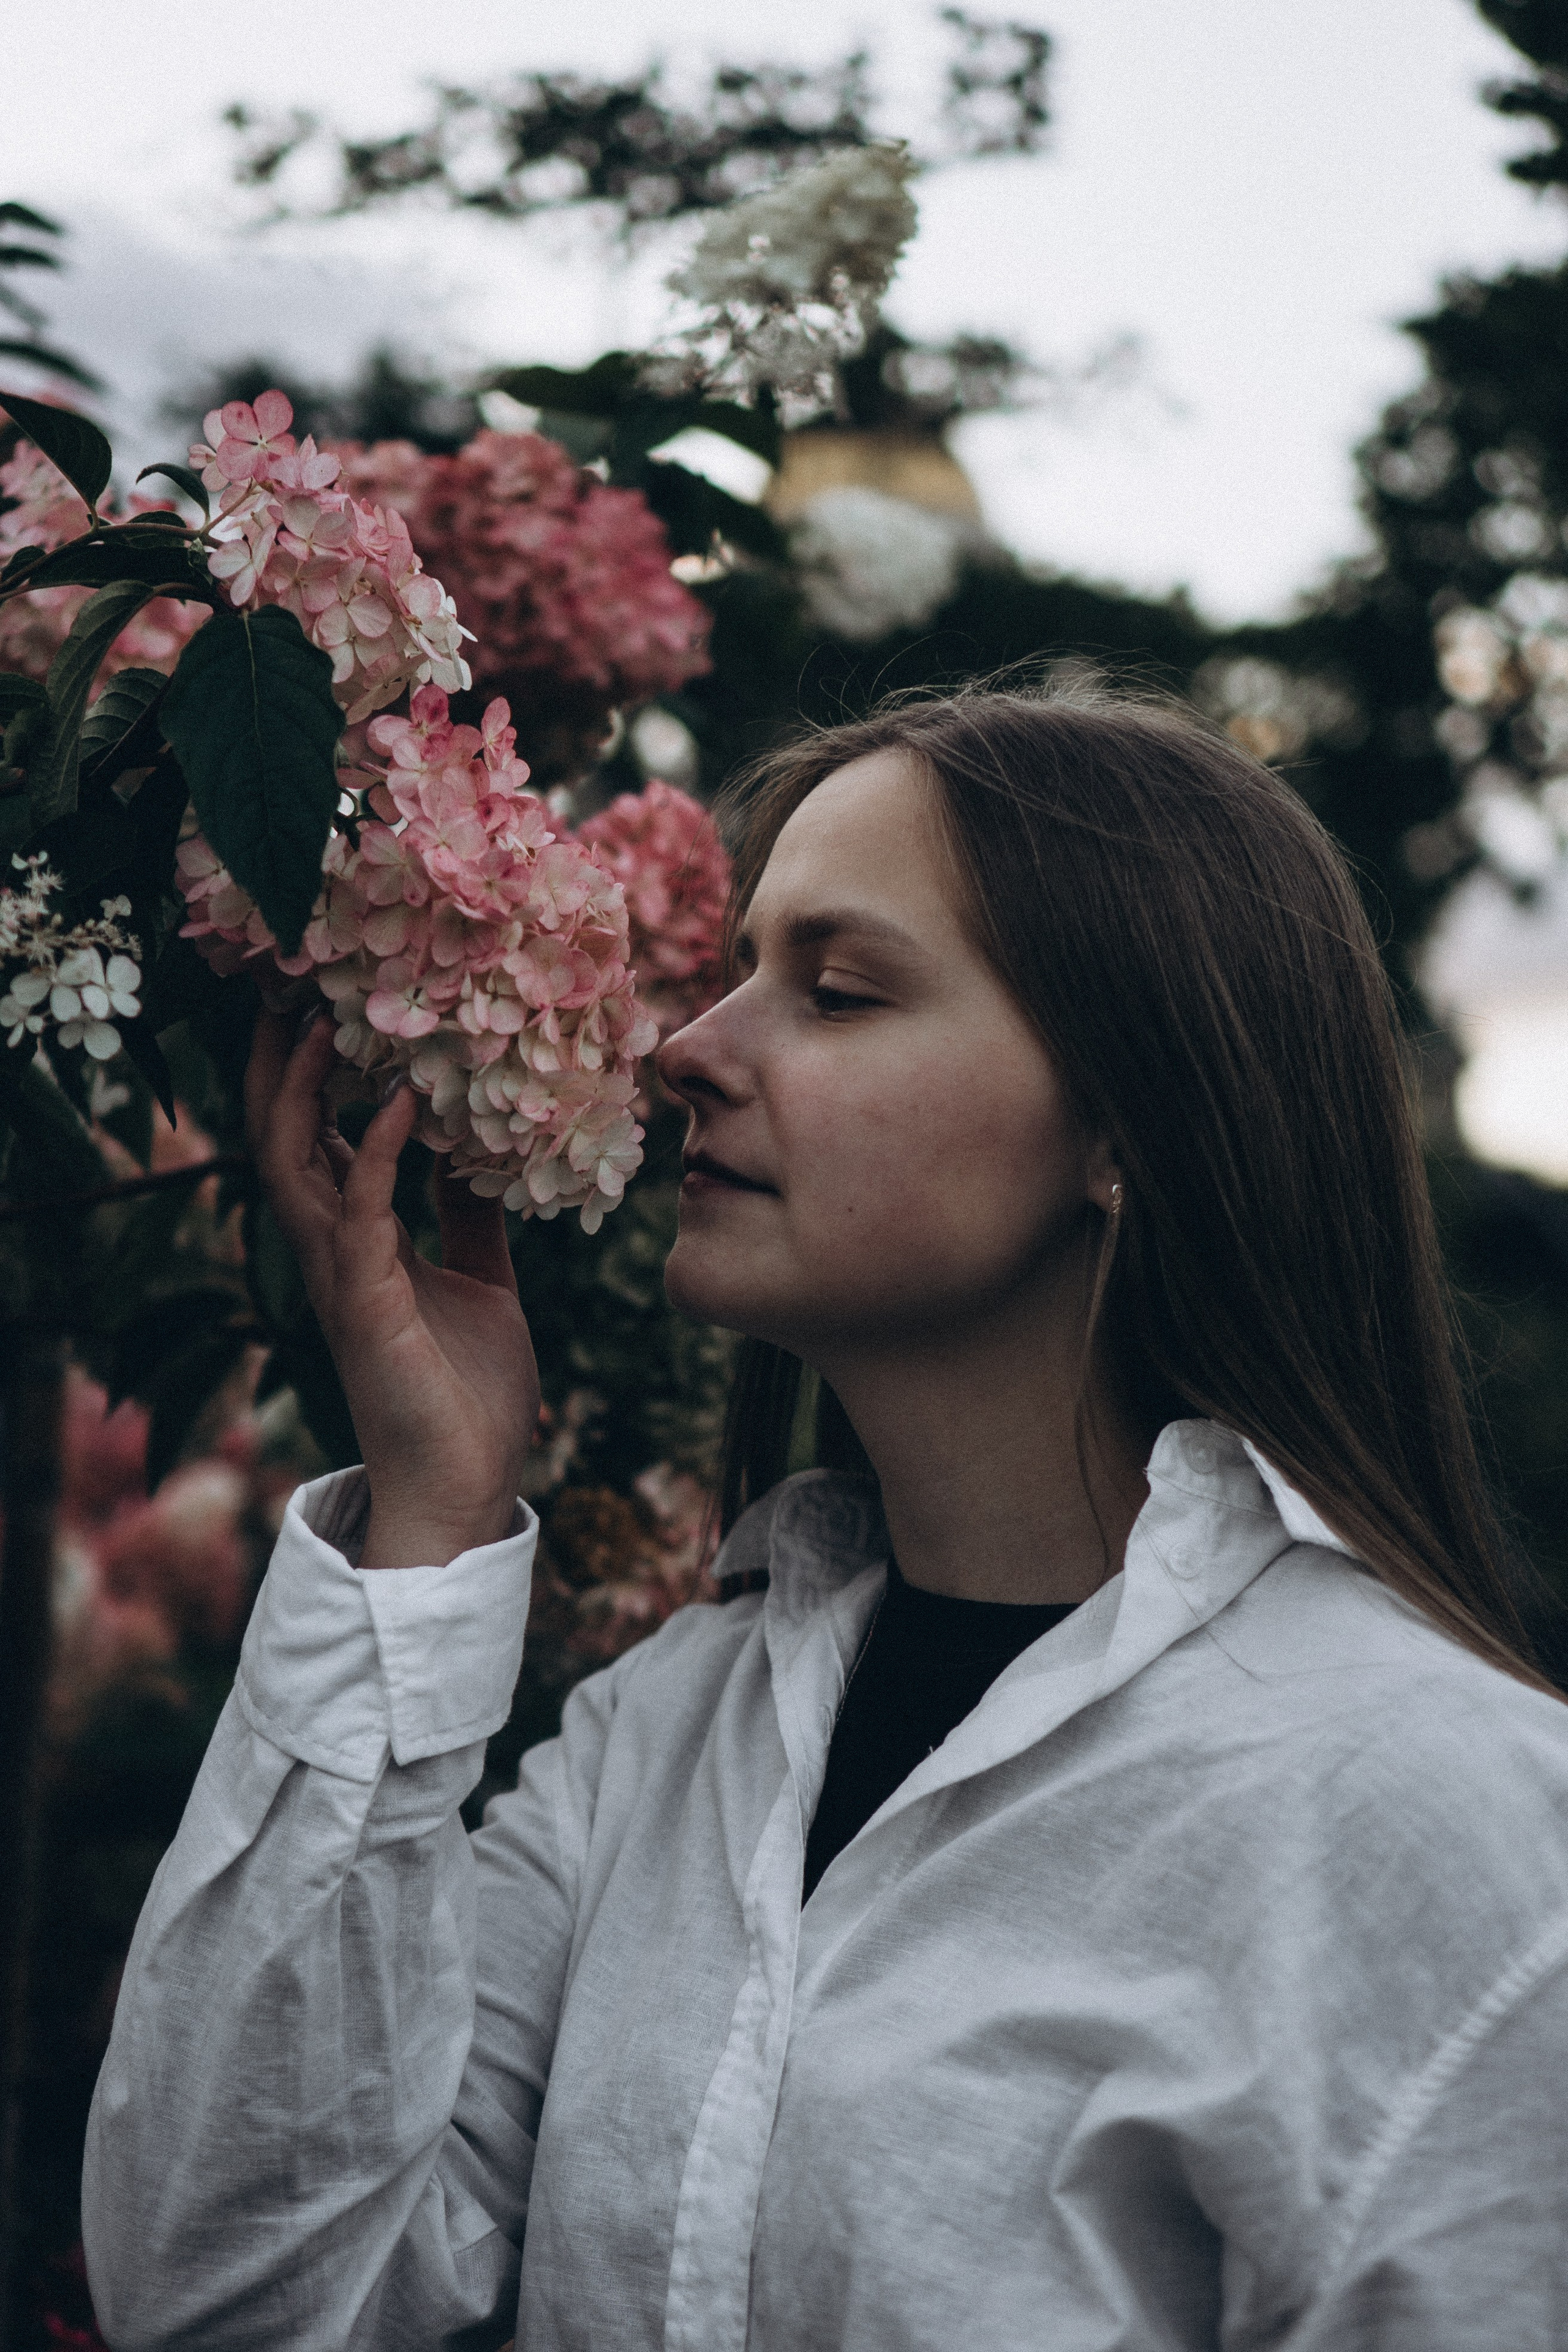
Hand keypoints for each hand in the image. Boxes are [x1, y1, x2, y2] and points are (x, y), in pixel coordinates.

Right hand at [245, 1011, 539, 1567]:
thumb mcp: (483, 1282)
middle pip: (282, 1140)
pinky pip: (359, 1217)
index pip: (314, 1142)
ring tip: (322, 1021)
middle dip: (281, 1066)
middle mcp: (334, 1254)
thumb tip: (476, 1157)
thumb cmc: (469, 1393)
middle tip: (291, 987)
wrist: (467, 1484)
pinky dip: (372, 1157)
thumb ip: (470, 1221)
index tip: (323, 1003)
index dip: (310, 1075)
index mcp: (358, 1245)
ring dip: (306, 1093)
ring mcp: (342, 1279)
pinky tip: (400, 1106)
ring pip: (294, 1168)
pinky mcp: (365, 1307)